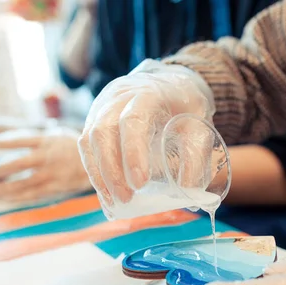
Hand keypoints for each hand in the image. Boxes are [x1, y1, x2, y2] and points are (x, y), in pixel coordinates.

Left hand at [0, 127, 91, 201]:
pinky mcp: (57, 187)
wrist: (103, 164)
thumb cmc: (74, 148)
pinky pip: (34, 193)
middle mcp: (49, 157)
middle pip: (18, 164)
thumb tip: (4, 131)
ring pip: (23, 183)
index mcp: (48, 141)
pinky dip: (17, 196)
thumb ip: (35, 136)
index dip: (1, 144)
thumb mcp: (58, 135)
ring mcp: (53, 174)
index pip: (19, 141)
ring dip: (3, 188)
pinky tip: (5, 197)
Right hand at [78, 59, 214, 206]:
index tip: (140, 183)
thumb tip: (188, 192)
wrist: (169, 83)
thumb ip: (196, 156)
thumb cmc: (185, 106)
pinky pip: (85, 145)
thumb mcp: (200, 126)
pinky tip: (105, 192)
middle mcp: (118, 96)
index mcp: (148, 93)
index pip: (133, 121)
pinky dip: (94, 170)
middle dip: (111, 170)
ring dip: (99, 173)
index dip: (133, 153)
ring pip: (89, 139)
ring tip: (115, 200)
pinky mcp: (94, 118)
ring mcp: (102, 105)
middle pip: (103, 131)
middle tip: (126, 198)